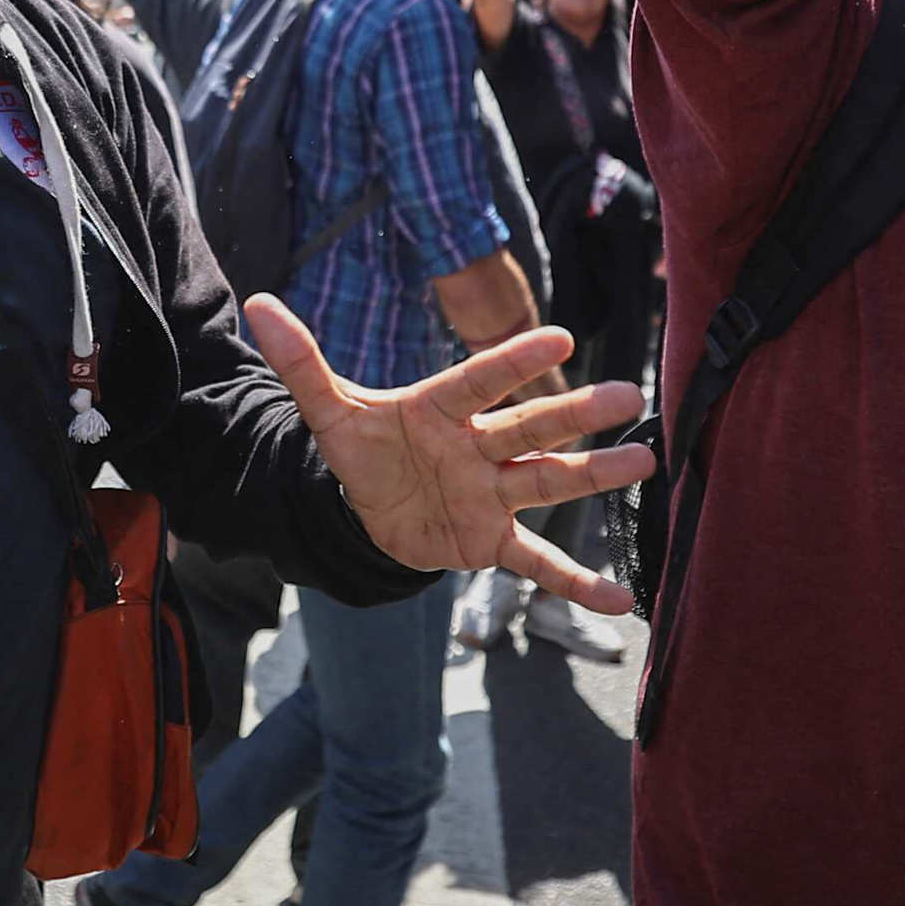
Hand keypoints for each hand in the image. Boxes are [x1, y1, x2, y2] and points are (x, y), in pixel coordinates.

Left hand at [245, 297, 652, 613]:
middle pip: (531, 428)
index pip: (480, 382)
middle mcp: (477, 447)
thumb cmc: (362, 449)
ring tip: (645, 461)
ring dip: (595, 476)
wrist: (365, 510)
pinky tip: (619, 601)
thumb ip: (300, 362)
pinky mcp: (490, 541)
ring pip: (548, 483)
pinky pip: (537, 563)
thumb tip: (259, 304)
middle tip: (627, 394)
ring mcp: (490, 494)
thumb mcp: (328, 412)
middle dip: (577, 413)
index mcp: (441, 409)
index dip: (514, 363)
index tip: (558, 338)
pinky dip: (574, 583)